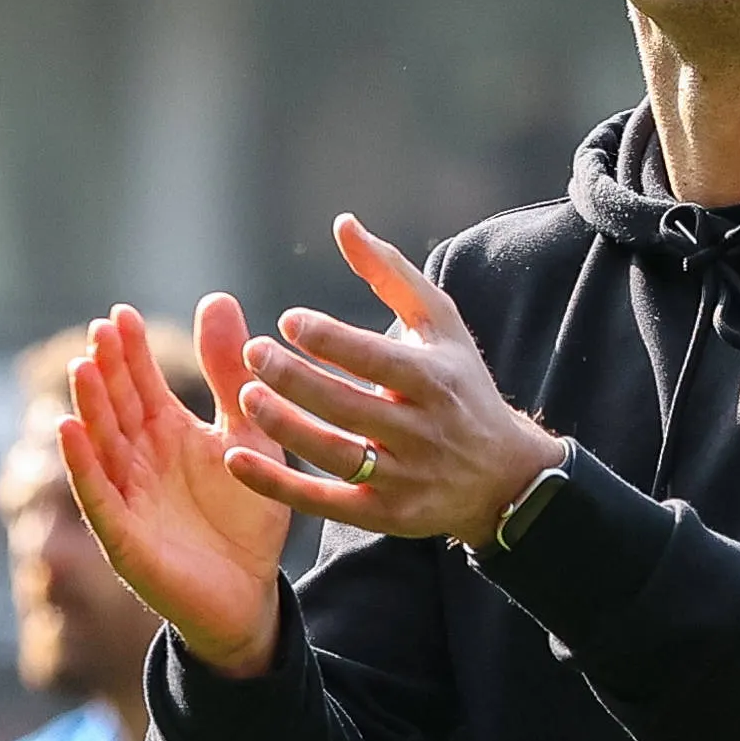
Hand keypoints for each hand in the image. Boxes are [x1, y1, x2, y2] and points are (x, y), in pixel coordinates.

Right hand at [57, 295, 291, 677]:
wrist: (251, 592)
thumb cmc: (247, 515)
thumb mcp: (249, 435)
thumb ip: (230, 376)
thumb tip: (216, 299)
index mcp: (167, 433)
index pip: (140, 383)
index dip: (129, 351)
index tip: (120, 314)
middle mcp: (139, 460)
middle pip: (115, 406)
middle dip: (106, 370)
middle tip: (100, 330)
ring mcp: (127, 497)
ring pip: (100, 445)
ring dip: (88, 408)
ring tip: (82, 368)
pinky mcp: (123, 536)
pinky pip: (97, 495)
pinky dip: (81, 464)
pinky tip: (67, 430)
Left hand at [226, 214, 567, 548]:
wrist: (503, 477)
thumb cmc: (462, 386)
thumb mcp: (441, 325)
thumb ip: (391, 274)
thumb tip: (342, 224)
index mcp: (435, 380)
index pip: (377, 359)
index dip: (331, 340)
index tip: (289, 321)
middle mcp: (423, 430)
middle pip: (350, 407)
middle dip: (296, 380)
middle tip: (252, 353)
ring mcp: (405, 478)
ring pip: (336, 454)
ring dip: (286, 427)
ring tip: (243, 397)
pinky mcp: (385, 516)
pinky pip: (325, 502)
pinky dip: (278, 485)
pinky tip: (236, 460)